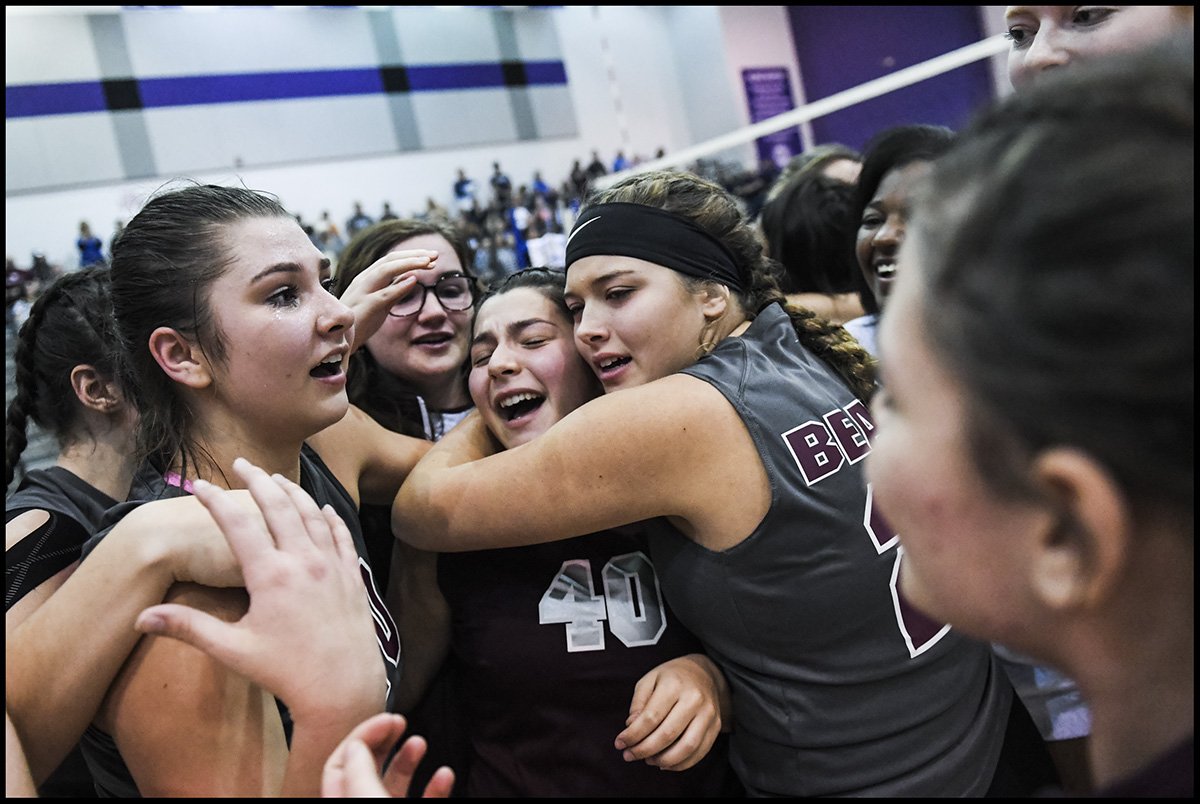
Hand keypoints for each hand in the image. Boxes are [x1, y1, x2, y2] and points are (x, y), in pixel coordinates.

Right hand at [134, 457, 386, 723]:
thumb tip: (140, 619)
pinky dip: (328, 515)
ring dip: (293, 492)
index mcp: (270, 575)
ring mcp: (332, 565)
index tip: (199, 485)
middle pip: (279, 505)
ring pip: (312, 514)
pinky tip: (321, 508)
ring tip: (276, 479)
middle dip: (257, 480)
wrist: (343, 687)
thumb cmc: (285, 672)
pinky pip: (341, 534)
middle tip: (241, 463)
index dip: (215, 501)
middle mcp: (303, 561)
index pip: (237, 524)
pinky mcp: (352, 575)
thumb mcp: (233, 650)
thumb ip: (189, 628)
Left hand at [321, 713, 454, 797]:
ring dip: (408, 757)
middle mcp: (363, 802)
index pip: (340, 762)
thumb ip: (360, 772)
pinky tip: (444, 775)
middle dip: (384, 739)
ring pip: (395, 781)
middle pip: (367, 766)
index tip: (386, 719)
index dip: (363, 735)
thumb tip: (356, 745)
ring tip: (419, 742)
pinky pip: (424, 799)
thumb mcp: (369, 797)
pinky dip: (436, 786)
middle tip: (399, 721)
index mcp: (344, 799)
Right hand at [337, 250, 436, 351]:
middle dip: (414, 255)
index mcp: (367, 278)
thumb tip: (411, 277)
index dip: (412, 256)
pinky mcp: (365, 307)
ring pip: (385, 270)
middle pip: (390, 260)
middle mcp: (364, 281)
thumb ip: (393, 289)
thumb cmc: (359, 322)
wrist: (337, 341)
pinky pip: (383, 294)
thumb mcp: (380, 303)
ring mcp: (363, 292)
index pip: (391, 260)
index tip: (432, 258)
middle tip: (436, 255)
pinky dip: (399, 286)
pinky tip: (414, 280)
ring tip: (429, 262)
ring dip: (409, 264)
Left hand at [615, 653, 728, 770]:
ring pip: (686, 747)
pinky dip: (680, 764)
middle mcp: (694, 699)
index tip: (620, 743)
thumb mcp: (649, 680)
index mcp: (674, 685)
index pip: (651, 717)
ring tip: (647, 760)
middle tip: (629, 755)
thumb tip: (631, 727)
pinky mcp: (715, 726)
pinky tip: (665, 763)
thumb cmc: (672, 677)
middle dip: (644, 750)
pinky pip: (699, 752)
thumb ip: (639, 703)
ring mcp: (708, 714)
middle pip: (667, 734)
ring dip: (663, 760)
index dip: (633, 735)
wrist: (704, 673)